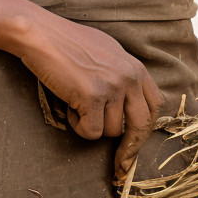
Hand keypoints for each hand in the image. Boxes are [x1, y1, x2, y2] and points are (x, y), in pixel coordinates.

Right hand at [15, 10, 162, 180]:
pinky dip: (77, 125)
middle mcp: (129, 76)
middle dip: (130, 147)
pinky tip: (68, 105)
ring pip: (112, 131)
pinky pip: (90, 132)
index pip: (155, 104)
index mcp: (135, 66)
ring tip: (76, 103)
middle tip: (119, 163)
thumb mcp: (107, 52)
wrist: (42, 34)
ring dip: (92, 125)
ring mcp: (112, 86)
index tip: (135, 142)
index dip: (146, 127)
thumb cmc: (68, 42)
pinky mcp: (93, 97)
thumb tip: (129, 101)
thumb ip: (122, 73)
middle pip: (141, 124)